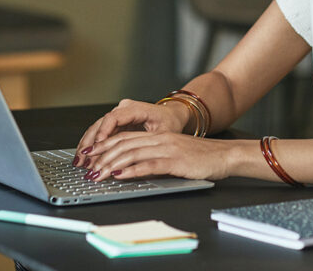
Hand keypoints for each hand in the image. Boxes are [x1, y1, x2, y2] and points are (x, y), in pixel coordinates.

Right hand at [73, 99, 185, 166]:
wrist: (173, 116)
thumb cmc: (170, 123)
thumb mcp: (163, 134)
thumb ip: (147, 144)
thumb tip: (133, 160)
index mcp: (135, 108)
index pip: (113, 118)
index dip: (103, 132)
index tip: (97, 146)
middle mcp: (123, 109)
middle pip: (101, 124)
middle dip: (90, 143)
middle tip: (83, 160)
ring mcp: (118, 115)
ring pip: (97, 129)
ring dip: (87, 146)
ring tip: (79, 162)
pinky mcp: (116, 124)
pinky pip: (100, 134)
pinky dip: (92, 146)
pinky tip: (84, 157)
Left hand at [81, 132, 240, 181]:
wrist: (225, 156)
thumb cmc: (201, 157)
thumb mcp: (174, 152)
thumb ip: (154, 156)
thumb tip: (130, 167)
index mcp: (158, 136)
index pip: (124, 138)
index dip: (104, 145)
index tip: (89, 154)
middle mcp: (160, 140)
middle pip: (124, 144)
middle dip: (102, 156)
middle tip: (87, 168)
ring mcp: (167, 149)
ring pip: (132, 154)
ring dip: (112, 165)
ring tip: (98, 174)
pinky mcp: (176, 161)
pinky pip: (150, 165)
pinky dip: (132, 170)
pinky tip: (121, 175)